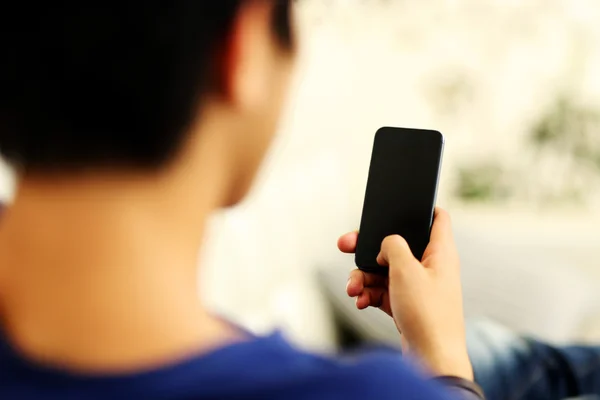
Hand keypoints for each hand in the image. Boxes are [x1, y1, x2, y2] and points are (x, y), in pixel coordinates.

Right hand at [338, 208, 471, 379]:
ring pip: (384, 270)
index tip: (397, 206)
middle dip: (369, 249)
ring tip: (353, 288)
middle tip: (346, 245)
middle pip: (397, 245)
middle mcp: (431, 266)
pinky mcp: (407, 304)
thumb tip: (386, 244)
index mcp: (440, 251)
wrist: (431, 359)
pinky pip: (383, 291)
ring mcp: (418, 286)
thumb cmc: (427, 313)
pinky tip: (360, 301)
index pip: (437, 218)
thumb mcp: (405, 270)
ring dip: (363, 277)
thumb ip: (393, 246)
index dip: (419, 208)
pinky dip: (369, 294)